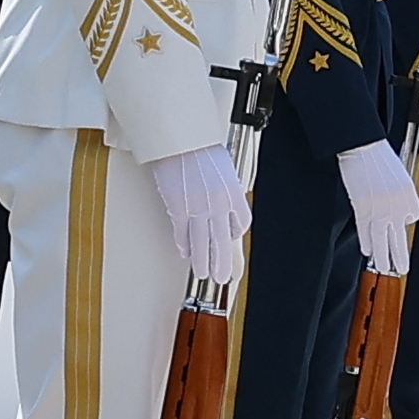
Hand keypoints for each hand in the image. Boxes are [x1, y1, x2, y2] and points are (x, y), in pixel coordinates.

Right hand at [150, 144, 248, 286]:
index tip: (230, 240)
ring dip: (202, 261)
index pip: (241, 224)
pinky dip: (184, 245)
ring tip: (203, 273)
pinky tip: (185, 253)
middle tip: (222, 276)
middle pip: (222, 241)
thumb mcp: (225, 170)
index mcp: (234, 194)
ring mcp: (197, 208)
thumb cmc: (201, 150)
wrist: (180, 142)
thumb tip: (224, 204)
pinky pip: (182, 233)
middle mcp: (219, 205)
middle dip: (222, 262)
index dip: (235, 234)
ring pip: (201, 243)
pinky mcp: (177, 208)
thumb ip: (226, 190)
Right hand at [337, 142, 418, 276]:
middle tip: (402, 269)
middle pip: (399, 235)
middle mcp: (397, 204)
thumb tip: (404, 215)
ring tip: (383, 267)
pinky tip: (367, 251)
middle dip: (399, 255)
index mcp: (409, 196)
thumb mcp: (401, 177)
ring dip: (381, 255)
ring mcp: (379, 207)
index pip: (412, 216)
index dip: (404, 220)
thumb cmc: (381, 159)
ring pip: (381, 237)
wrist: (364, 148)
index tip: (398, 225)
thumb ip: (404, 196)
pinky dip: (366, 240)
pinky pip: (364, 228)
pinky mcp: (362, 206)